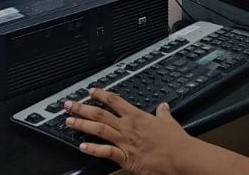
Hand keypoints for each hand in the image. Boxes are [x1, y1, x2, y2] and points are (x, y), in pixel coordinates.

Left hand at [64, 88, 196, 173]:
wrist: (180, 157)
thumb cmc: (175, 141)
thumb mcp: (168, 121)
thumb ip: (162, 113)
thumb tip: (163, 106)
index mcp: (137, 116)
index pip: (114, 100)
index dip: (100, 94)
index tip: (90, 91)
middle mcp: (127, 127)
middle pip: (99, 114)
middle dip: (82, 108)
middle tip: (69, 104)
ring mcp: (125, 141)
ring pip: (98, 130)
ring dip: (82, 125)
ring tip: (69, 121)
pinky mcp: (125, 157)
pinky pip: (105, 152)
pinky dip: (93, 149)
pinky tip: (82, 146)